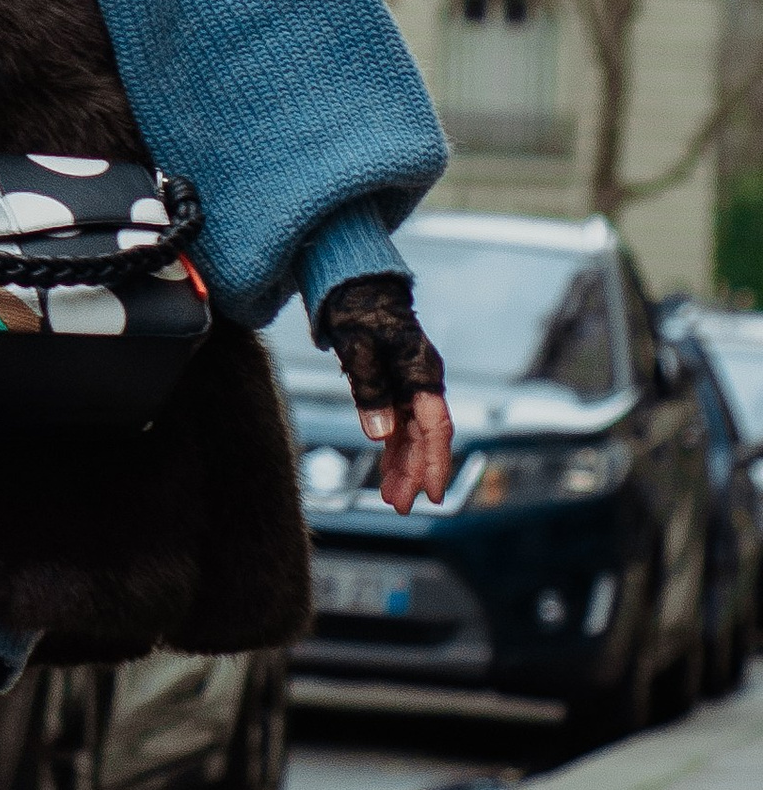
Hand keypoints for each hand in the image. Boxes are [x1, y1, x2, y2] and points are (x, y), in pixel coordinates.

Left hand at [319, 276, 451, 512]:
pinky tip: (387, 473)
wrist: (354, 283)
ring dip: (403, 467)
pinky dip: (392, 450)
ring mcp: (410, 385)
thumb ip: (371, 391)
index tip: (432, 492)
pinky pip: (397, 426)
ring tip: (391, 498)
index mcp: (421, 372)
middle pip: (424, 437)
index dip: (435, 462)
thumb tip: (381, 435)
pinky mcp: (394, 386)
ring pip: (411, 436)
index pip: (435, 427)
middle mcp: (421, 382)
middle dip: (415, 473)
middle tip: (401, 506)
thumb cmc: (358, 308)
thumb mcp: (359, 349)